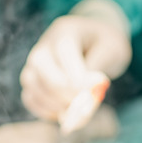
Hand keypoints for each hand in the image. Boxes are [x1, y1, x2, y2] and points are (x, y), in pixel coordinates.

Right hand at [20, 0, 131, 130]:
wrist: (95, 39)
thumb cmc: (105, 42)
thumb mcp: (112, 48)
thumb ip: (97, 69)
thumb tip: (86, 95)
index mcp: (66, 31)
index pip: (64, 51)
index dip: (78, 77)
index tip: (97, 89)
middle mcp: (45, 45)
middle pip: (42, 69)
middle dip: (64, 91)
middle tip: (86, 100)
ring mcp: (34, 62)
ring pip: (32, 85)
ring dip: (55, 103)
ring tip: (77, 106)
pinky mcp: (32, 78)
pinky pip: (30, 97)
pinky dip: (45, 110)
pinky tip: (65, 111)